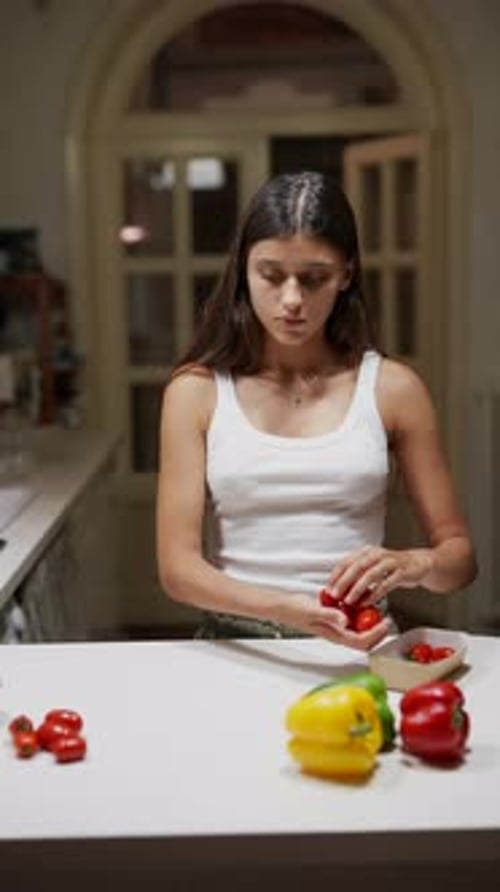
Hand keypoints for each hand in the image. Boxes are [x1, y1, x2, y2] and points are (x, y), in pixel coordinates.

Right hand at [276, 593, 391, 651]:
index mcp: (334, 635)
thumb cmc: (293, 611)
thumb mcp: (312, 611)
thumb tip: (345, 621)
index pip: (361, 642)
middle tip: (386, 619)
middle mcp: (337, 632)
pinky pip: (350, 618)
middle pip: (364, 639)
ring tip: (377, 609)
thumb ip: (329, 615)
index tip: (385, 623)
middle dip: (377, 631)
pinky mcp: (333, 617)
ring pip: (358, 628)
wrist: (282, 606)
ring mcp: (335, 625)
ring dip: (369, 622)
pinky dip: (358, 611)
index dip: (376, 635)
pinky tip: (360, 600)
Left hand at [326, 546, 433, 606]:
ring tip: (349, 601)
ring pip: (370, 574)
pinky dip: (375, 593)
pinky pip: (386, 583)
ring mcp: (390, 562)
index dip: (336, 575)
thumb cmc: (394, 568)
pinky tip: (367, 602)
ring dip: (357, 589)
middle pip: (356, 566)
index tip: (327, 588)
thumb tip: (340, 589)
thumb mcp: (374, 567)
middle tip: (335, 595)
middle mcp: (377, 554)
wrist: (420, 563)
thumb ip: (359, 575)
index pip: (346, 561)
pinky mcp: (402, 571)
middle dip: (343, 582)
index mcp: (367, 552)